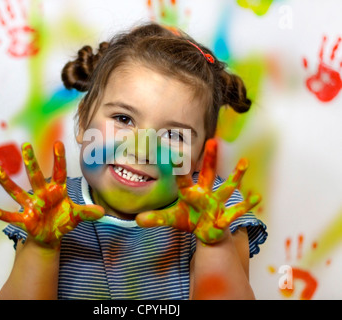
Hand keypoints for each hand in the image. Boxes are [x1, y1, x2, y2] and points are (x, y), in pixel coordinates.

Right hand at [0, 141, 104, 247]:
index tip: (58, 143)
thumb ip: (87, 213)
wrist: (51, 236)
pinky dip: (3, 214)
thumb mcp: (76, 216)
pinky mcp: (25, 219)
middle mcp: (43, 194)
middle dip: (31, 162)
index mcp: (57, 191)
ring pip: (18, 191)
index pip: (59, 172)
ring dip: (7, 182)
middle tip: (25, 145)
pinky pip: (13, 215)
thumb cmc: (63, 221)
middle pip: (36, 176)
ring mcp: (32, 205)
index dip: (59, 159)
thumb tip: (102, 212)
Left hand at [136, 139, 260, 243]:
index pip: (182, 178)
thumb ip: (156, 218)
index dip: (177, 167)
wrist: (206, 231)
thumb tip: (137, 219)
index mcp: (190, 192)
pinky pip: (237, 211)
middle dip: (211, 159)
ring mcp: (217, 204)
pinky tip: (257, 197)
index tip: (172, 152)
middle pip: (208, 173)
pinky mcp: (225, 217)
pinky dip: (247, 205)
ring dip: (236, 176)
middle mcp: (205, 194)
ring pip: (227, 188)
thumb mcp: (172, 219)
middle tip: (213, 140)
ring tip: (244, 162)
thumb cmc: (189, 220)